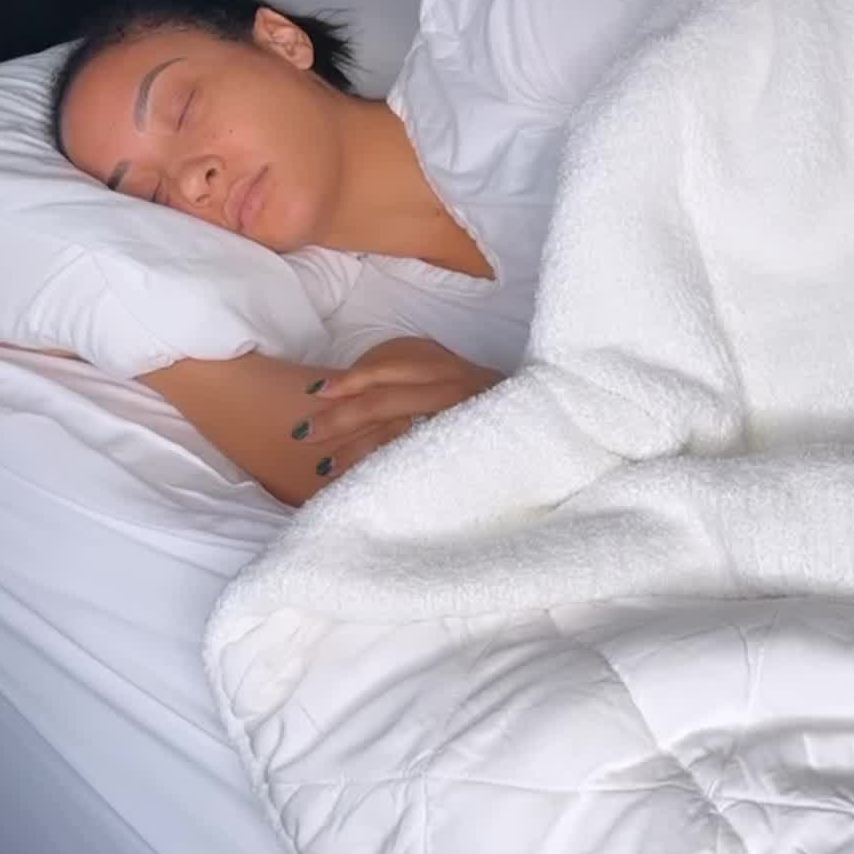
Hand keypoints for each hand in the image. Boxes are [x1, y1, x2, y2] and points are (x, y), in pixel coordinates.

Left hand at [291, 337, 503, 483]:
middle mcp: (457, 389)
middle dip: (340, 417)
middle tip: (304, 432)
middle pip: (386, 401)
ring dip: (356, 450)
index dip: (351, 380)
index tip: (315, 391)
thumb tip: (366, 397)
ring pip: (398, 432)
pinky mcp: (468, 450)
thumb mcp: (460, 385)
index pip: (391, 369)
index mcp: (448, 370)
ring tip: (324, 466)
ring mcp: (464, 419)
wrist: (549, 423)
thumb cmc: (496, 409)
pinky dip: (387, 470)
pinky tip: (361, 484)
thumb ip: (421, 386)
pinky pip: (417, 460)